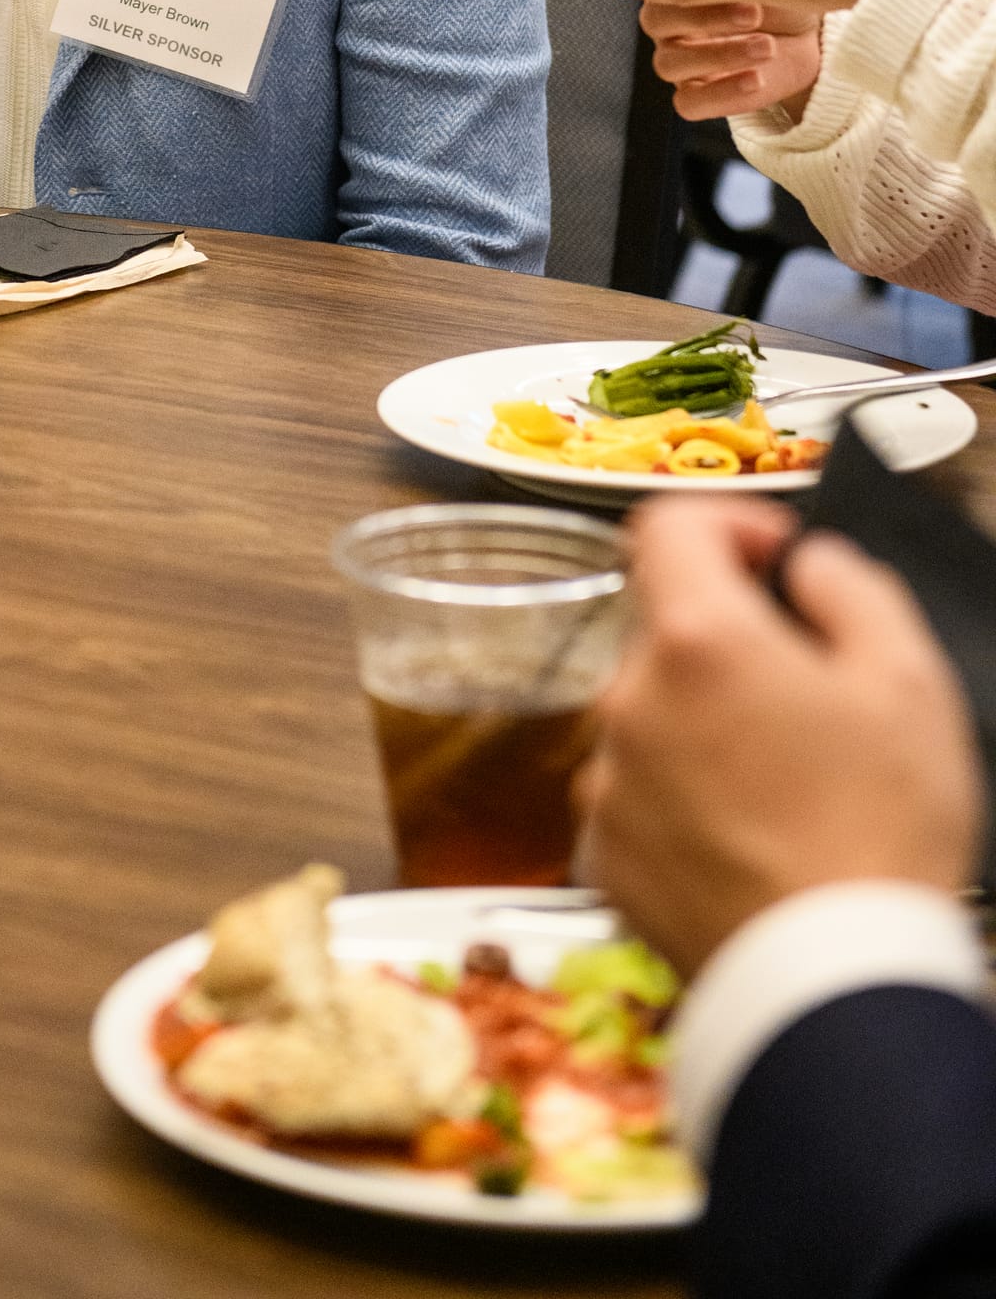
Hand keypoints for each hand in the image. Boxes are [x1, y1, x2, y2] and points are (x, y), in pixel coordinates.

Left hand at [583, 498, 982, 977]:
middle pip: (663, 625)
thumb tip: (808, 564)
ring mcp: (609, 780)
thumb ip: (850, 587)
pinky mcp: (603, 852)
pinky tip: (748, 833)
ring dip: (702, 720)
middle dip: (728, 638)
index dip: (728, 523)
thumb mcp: (908, 683)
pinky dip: (681, 793)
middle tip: (805, 691)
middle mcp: (630, 699)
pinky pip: (637, 789)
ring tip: (783, 780)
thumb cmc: (878, 839)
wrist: (834, 989)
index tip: (774, 558)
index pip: (666, 523)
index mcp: (697, 639)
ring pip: (650, 711)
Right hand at [633, 0, 823, 121]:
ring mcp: (678, 62)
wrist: (808, 36)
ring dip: (718, 55)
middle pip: (655, 21)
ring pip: (669, 64)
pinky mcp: (697, 95)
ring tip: (766, 47)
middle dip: (704, 16)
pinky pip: (689, 103)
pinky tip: (756, 79)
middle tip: (753, 13)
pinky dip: (722, 93)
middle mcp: (667, 24)